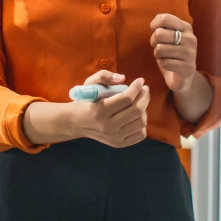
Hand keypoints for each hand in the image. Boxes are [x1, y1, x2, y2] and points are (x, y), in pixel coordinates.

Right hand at [22, 71, 148, 147]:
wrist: (76, 123)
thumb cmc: (85, 101)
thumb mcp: (89, 84)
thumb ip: (104, 76)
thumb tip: (122, 78)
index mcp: (99, 110)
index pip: (126, 98)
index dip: (136, 87)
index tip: (140, 80)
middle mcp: (107, 126)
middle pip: (136, 110)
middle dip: (144, 96)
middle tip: (144, 89)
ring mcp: (114, 137)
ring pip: (140, 122)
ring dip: (144, 109)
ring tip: (140, 102)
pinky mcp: (118, 144)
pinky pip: (140, 135)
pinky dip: (142, 124)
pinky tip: (137, 116)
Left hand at [150, 13, 198, 93]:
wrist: (182, 76)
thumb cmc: (172, 52)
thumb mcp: (168, 36)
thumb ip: (163, 26)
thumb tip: (155, 22)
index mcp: (186, 27)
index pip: (165, 18)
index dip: (154, 25)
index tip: (154, 30)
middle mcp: (191, 38)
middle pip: (159, 34)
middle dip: (153, 42)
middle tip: (159, 47)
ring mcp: (191, 53)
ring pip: (160, 49)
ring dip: (157, 54)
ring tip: (164, 57)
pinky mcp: (188, 67)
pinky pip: (165, 63)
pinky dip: (163, 64)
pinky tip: (170, 65)